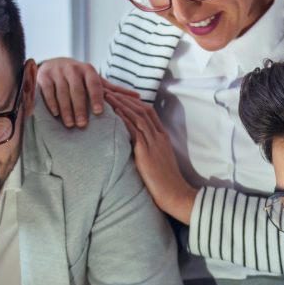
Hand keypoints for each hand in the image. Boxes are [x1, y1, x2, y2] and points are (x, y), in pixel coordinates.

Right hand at [37, 57, 140, 127]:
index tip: (99, 112)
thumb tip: (138, 98)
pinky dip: (51, 103)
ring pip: (62, 92)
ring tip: (69, 124)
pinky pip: (47, 91)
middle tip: (82, 125)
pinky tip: (55, 114)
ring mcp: (57, 72)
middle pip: (77, 90)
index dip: (96, 97)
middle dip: (80, 108)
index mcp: (88, 70)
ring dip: (65, 109)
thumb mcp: (97, 81)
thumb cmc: (81, 78)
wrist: (55, 63)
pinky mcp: (43, 77)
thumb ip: (115, 90)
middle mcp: (73, 69)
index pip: (94, 84)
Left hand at [105, 90, 197, 222]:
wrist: (174, 194)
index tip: (121, 96)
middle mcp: (159, 137)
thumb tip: (134, 145)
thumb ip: (149, 149)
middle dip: (126, 99)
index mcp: (163, 138)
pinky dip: (124, 120)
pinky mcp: (146, 153)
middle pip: (143, 110)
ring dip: (122, 105)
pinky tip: (114, 113)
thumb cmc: (165, 182)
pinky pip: (134, 131)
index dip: (134, 102)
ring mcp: (154, 144)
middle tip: (111, 90)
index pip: (149, 112)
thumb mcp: (158, 161)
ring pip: (138, 117)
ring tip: (109, 96)